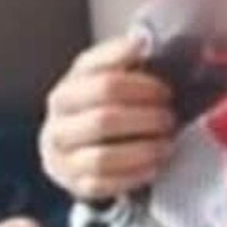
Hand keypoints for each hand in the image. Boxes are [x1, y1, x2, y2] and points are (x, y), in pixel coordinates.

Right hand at [39, 35, 175, 199]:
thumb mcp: (105, 76)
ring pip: (103, 157)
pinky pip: (104, 185)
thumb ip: (121, 60)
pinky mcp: (75, 186)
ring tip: (167, 143)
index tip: (165, 88)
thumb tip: (142, 40)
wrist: (73, 146)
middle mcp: (58, 124)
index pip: (103, 81)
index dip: (141, 85)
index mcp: (67, 90)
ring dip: (143, 150)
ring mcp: (63, 158)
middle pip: (104, 120)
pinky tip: (155, 165)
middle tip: (169, 116)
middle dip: (145, 119)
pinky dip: (135, 176)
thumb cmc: (99, 105)